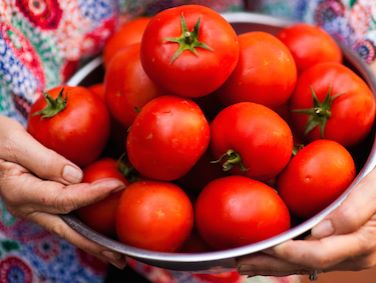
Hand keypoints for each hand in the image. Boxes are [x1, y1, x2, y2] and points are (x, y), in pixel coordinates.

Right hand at [0, 115, 126, 268]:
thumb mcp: (14, 140)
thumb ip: (44, 159)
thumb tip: (77, 177)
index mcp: (20, 191)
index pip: (64, 198)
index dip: (92, 194)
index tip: (117, 186)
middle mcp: (29, 207)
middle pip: (67, 230)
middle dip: (95, 244)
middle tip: (120, 257)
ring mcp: (35, 208)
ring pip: (68, 229)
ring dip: (92, 242)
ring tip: (116, 253)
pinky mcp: (41, 203)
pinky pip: (66, 217)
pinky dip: (84, 227)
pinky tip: (100, 231)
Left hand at [237, 166, 375, 276]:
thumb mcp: (373, 191)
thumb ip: (353, 211)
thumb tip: (321, 232)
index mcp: (360, 244)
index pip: (317, 255)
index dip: (289, 253)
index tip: (266, 247)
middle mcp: (351, 256)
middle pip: (304, 265)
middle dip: (271, 264)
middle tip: (241, 261)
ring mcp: (344, 256)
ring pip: (303, 266)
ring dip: (272, 265)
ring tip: (246, 264)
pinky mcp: (338, 250)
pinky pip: (308, 260)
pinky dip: (285, 261)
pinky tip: (269, 259)